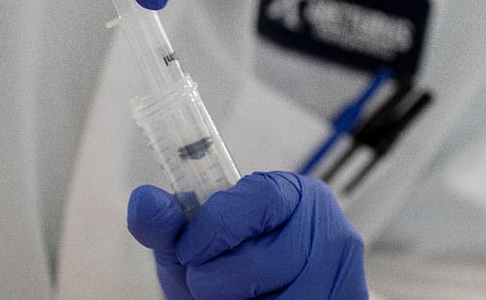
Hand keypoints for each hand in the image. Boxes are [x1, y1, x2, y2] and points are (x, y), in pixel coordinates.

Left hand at [127, 172, 368, 298]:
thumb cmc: (229, 269)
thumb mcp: (195, 244)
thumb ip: (168, 223)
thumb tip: (143, 200)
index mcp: (298, 197)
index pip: (254, 201)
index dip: (211, 230)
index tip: (190, 248)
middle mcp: (332, 234)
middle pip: (257, 265)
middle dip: (217, 281)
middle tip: (213, 281)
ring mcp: (342, 278)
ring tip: (239, 298)